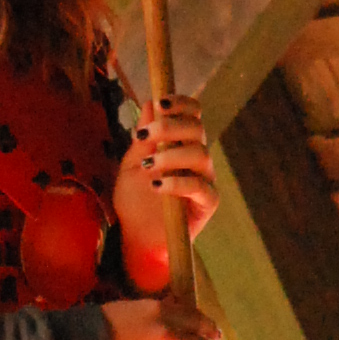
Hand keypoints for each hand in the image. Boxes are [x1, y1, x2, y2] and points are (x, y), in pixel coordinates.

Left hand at [114, 93, 216, 290]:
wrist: (136, 237)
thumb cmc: (135, 200)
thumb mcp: (132, 165)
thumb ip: (144, 138)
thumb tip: (150, 103)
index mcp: (181, 143)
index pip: (192, 115)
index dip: (181, 104)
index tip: (160, 102)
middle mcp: (197, 158)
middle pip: (197, 130)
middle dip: (171, 127)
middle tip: (145, 136)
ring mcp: (204, 180)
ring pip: (200, 155)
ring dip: (171, 156)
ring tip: (148, 167)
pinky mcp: (207, 203)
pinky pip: (200, 187)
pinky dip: (177, 183)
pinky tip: (156, 186)